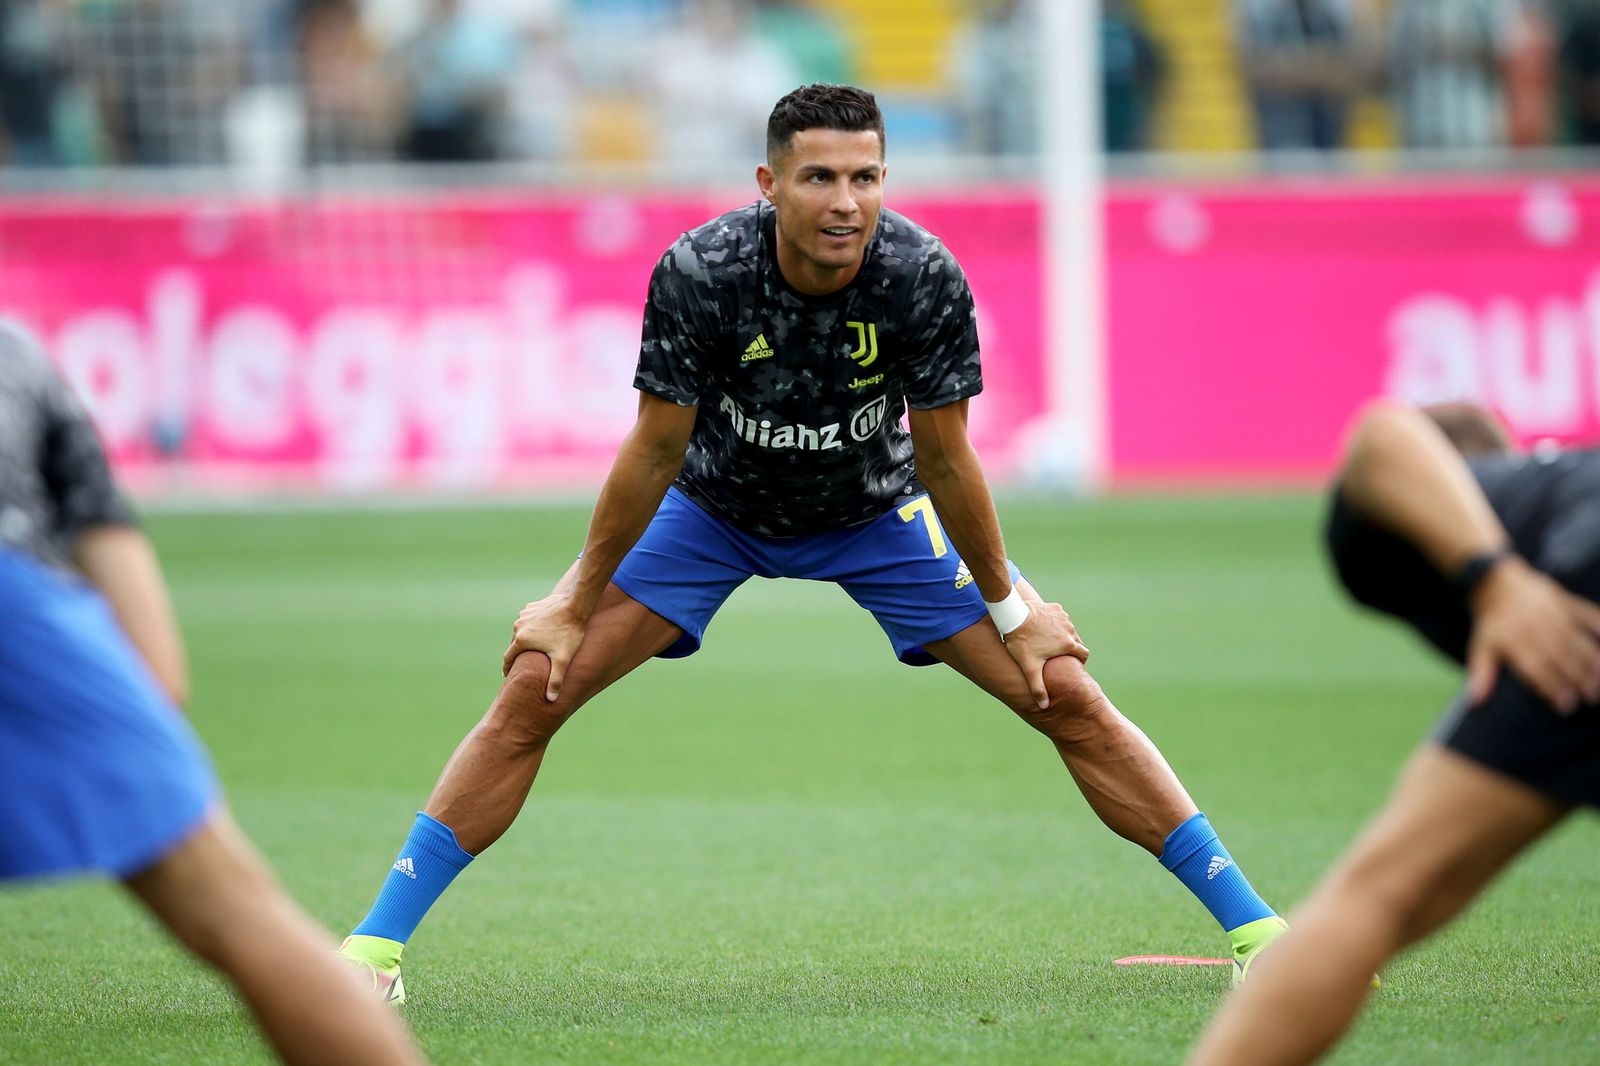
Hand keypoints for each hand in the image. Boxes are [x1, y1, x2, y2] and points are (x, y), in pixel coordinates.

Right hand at [501, 593, 586, 701]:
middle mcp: (518, 626)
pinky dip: (532, 626)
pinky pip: (528, 620)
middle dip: (518, 653)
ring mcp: (524, 614)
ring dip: (525, 638)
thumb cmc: (569, 633)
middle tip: (523, 662)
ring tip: (534, 647)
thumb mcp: (563, 659)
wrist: (576, 605)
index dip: (507, 668)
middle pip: (514, 644)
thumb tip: (551, 699)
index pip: (508, 658)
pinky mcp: (532, 607)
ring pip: (521, 631)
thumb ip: (556, 680)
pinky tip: (542, 630)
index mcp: (522, 640)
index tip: (507, 675)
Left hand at [1002, 596, 1089, 709]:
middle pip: (1077, 642)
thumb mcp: (1029, 667)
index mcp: (1069, 644)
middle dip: (1069, 648)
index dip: (1079, 661)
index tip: (1069, 664)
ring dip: (1062, 635)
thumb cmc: (1022, 643)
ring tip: (1047, 641)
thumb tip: (1044, 707)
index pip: (1083, 655)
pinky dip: (1055, 623)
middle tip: (1055, 654)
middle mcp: (1070, 629)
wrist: (1013, 616)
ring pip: (1068, 629)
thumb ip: (1038, 688)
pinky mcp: (1056, 608)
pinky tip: (1043, 627)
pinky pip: (1060, 618)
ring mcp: (1064, 617)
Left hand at [1468, 556, 1599, 713]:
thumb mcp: (1481, 645)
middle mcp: (1535, 627)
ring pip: (1578, 641)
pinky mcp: (1565, 602)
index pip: (1535, 668)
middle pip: (1561, 657)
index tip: (1566, 706)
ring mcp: (1553, 613)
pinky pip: (1587, 615)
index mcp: (1514, 640)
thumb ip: (1482, 673)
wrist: (1496, 580)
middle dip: (1579, 678)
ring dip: (1592, 661)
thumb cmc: (1491, 621)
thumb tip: (1475, 703)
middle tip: (1592, 698)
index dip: (1551, 687)